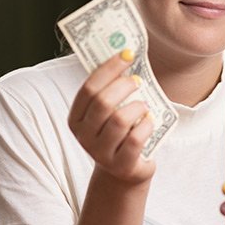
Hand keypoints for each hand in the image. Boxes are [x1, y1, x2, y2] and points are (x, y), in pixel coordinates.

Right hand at [68, 49, 154, 183]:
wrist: (124, 171)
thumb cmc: (119, 133)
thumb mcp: (109, 112)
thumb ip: (110, 89)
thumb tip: (126, 53)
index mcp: (76, 119)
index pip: (89, 88)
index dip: (109, 69)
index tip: (128, 54)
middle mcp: (84, 136)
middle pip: (103, 103)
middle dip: (124, 86)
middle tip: (137, 80)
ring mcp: (101, 153)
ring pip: (119, 120)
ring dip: (137, 107)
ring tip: (143, 106)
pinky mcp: (121, 165)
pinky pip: (135, 139)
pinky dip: (146, 125)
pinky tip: (149, 121)